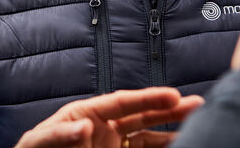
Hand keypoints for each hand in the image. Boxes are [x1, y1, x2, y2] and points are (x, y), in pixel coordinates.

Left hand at [14, 87, 203, 147]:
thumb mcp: (41, 141)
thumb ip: (61, 134)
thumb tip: (84, 126)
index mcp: (87, 113)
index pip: (123, 102)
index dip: (148, 98)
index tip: (172, 96)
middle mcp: (105, 128)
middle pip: (142, 116)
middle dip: (169, 110)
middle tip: (196, 104)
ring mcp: (113, 146)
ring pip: (149, 137)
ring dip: (171, 132)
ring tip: (198, 127)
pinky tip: (178, 144)